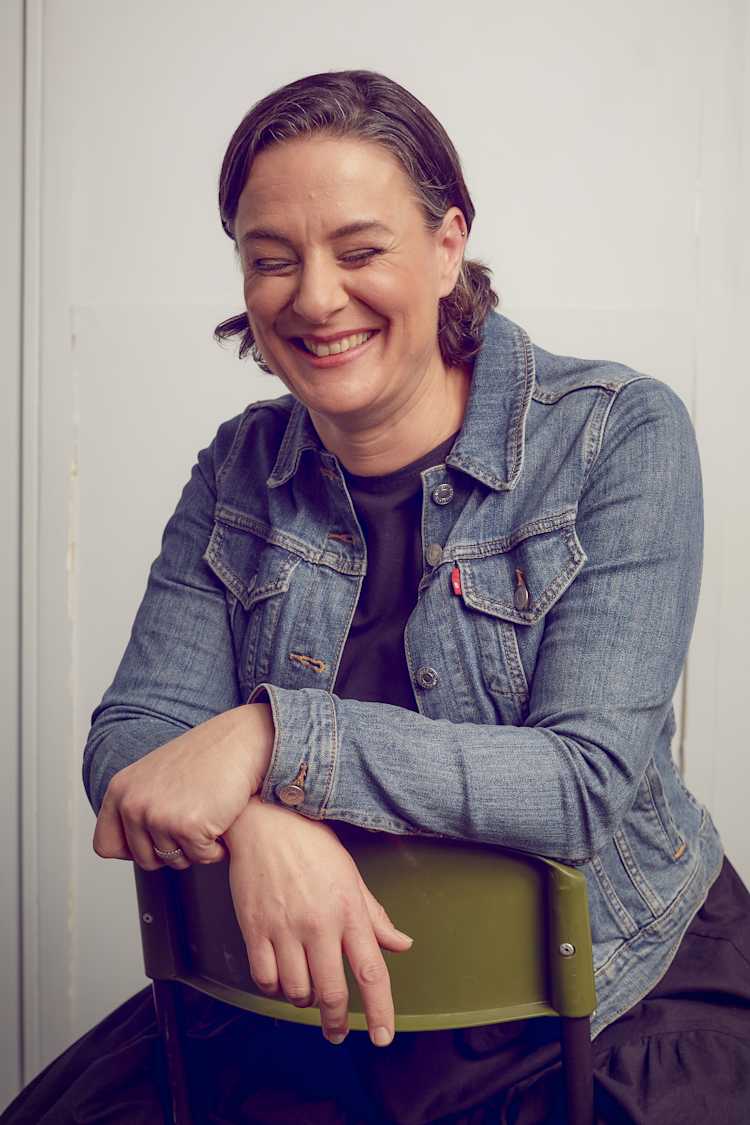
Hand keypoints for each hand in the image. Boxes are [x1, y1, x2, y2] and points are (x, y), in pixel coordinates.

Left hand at [92, 703, 274, 869]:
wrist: (241, 741)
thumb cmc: (206, 757)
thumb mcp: (154, 775)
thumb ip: (135, 805)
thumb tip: (126, 848)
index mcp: (120, 790)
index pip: (105, 845)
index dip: (133, 848)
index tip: (155, 838)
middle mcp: (133, 804)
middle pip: (145, 860)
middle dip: (172, 851)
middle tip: (193, 824)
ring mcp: (159, 816)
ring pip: (176, 861)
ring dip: (197, 847)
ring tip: (209, 815)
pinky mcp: (188, 826)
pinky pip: (202, 857)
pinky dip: (217, 847)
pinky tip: (223, 819)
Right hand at [224, 797, 413, 1047]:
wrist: (265, 820)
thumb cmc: (311, 844)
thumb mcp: (351, 876)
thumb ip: (375, 917)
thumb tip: (401, 944)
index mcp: (348, 910)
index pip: (371, 972)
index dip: (380, 1011)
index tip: (382, 1037)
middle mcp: (319, 923)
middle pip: (332, 992)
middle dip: (336, 1021)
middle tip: (336, 1032)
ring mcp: (284, 927)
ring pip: (297, 991)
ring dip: (304, 1001)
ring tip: (307, 991)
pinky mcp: (254, 928)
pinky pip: (264, 978)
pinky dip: (274, 988)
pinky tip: (281, 978)